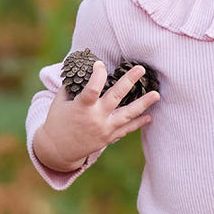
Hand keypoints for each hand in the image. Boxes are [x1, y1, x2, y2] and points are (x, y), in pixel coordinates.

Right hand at [33, 62, 159, 171]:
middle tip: (141, 69)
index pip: (92, 89)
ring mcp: (104, 129)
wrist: (58, 150)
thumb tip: (82, 68)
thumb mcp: (60, 102)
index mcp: (81, 108)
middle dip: (129, 81)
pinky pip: (126, 129)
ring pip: (128, 115)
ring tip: (156, 94)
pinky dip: (138, 123)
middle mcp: (95, 118)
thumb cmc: (57, 121)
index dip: (98, 75)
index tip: (100, 64)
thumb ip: (72, 86)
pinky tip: (149, 116)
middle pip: (116, 97)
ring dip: (143, 104)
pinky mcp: (108, 138)